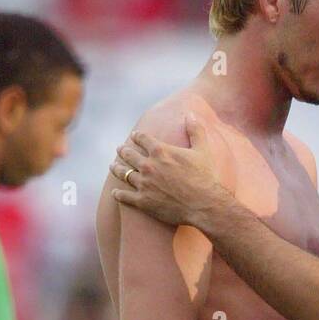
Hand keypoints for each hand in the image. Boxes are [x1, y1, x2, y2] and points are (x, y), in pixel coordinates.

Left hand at [110, 113, 225, 229]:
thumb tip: (190, 114)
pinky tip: (115, 192)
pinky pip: (124, 196)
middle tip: (120, 149)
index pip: (143, 139)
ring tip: (113, 166)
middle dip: (123, 151)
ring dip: (116, 169)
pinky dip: (118, 194)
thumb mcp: (203, 150)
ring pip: (123, 173)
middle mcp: (148, 166)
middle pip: (129, 155)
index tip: (134, 136)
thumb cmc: (205, 178)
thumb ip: (195, 130)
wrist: (204, 205)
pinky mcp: (143, 202)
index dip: (137, 136)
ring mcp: (144, 184)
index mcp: (161, 151)